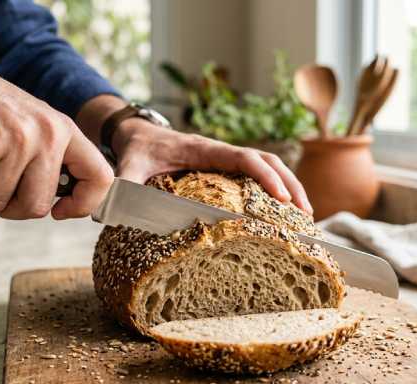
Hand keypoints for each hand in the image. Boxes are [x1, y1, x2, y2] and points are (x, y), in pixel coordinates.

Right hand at [0, 46, 113, 218]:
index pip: (100, 177)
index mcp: (63, 130)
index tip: (59, 212)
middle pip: (37, 207)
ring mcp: (16, 140)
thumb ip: (47, 159)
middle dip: (7, 207)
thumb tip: (58, 206)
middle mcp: (46, 134)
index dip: (83, 205)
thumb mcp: (28, 125)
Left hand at [112, 119, 312, 214]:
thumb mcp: (127, 167)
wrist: (137, 135)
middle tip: (305, 214)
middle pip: (268, 160)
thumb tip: (110, 212)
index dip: (264, 175)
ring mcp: (227, 159)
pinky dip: (277, 190)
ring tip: (305, 216)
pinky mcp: (227, 168)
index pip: (243, 158)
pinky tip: (285, 212)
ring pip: (269, 166)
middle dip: (290, 184)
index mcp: (203, 149)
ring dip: (290, 187)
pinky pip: (259, 175)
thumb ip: (122, 186)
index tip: (280, 198)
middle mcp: (221, 152)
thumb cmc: (136, 151)